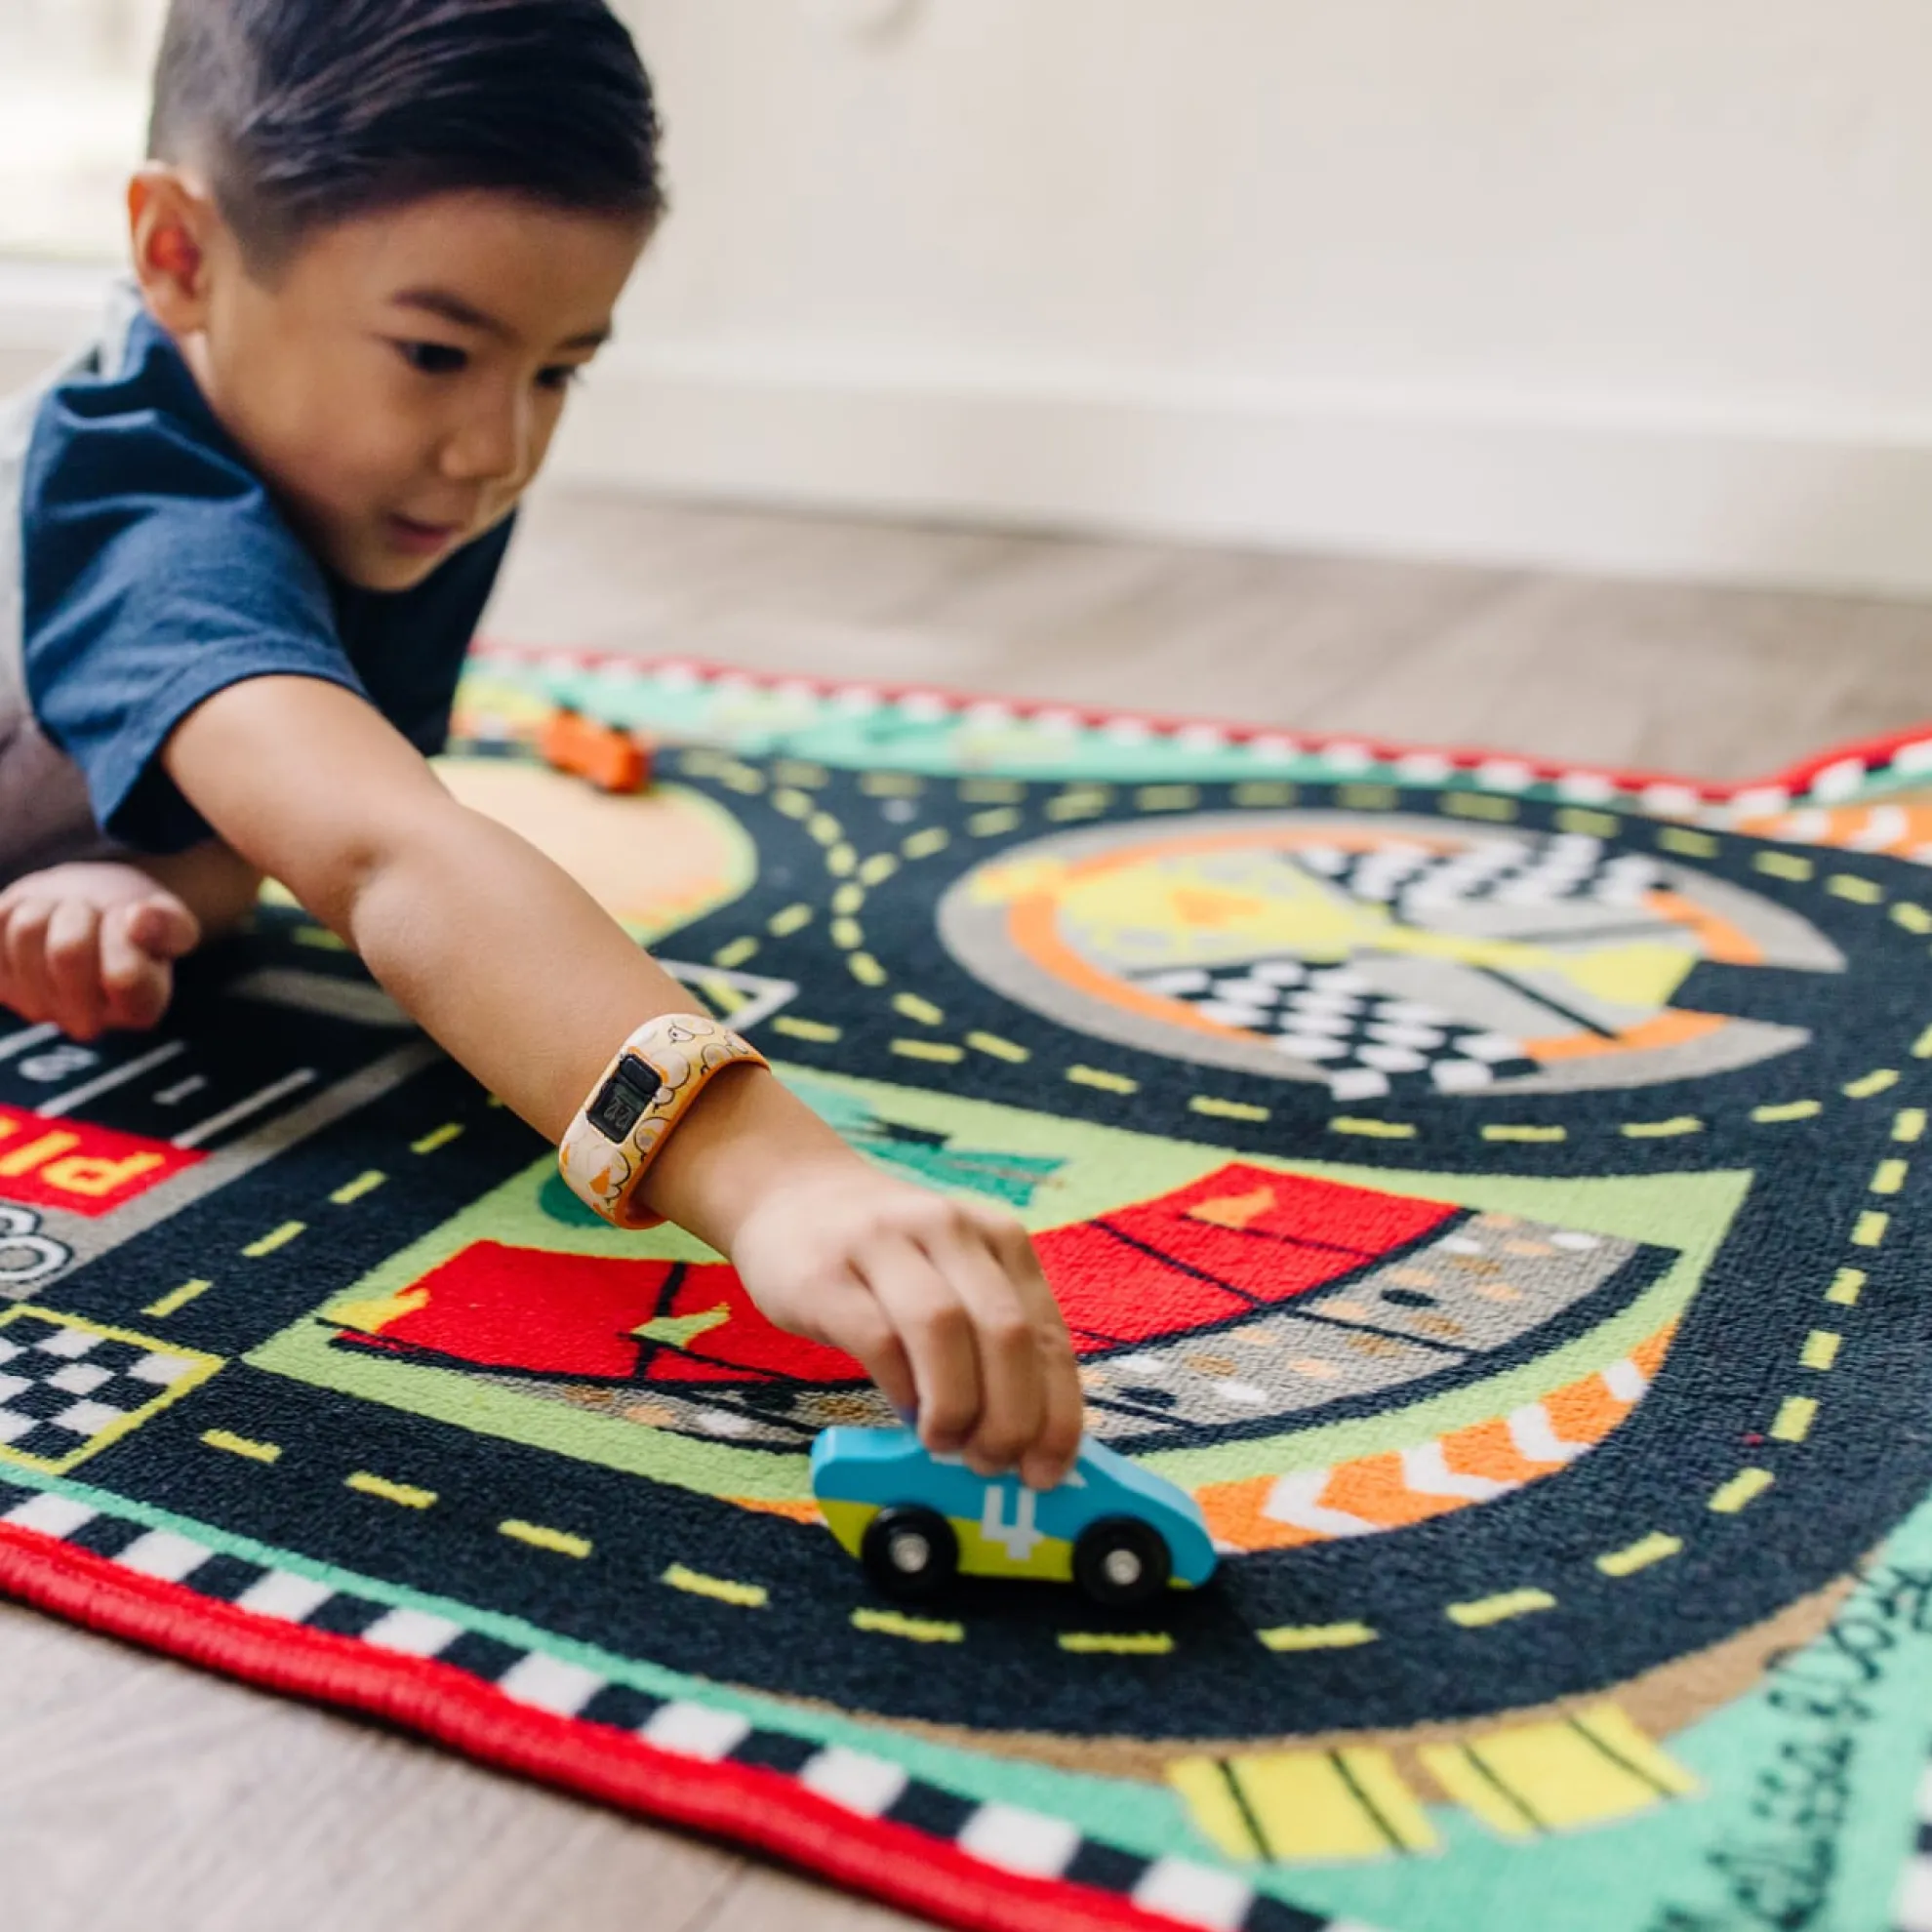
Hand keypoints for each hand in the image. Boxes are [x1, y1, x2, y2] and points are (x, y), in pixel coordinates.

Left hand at [0, 862, 200, 1040]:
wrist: (87, 914)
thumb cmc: (131, 920)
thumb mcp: (168, 917)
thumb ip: (170, 924)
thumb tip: (139, 920)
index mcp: (139, 1009)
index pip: (123, 976)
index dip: (125, 934)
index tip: (131, 919)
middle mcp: (85, 1020)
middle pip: (68, 950)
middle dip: (82, 913)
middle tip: (94, 913)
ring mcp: (34, 1003)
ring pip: (27, 929)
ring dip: (48, 906)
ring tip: (65, 915)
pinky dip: (15, 906)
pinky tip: (38, 921)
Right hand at [728, 1162, 1083, 1490]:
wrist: (792, 1194)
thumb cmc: (886, 1259)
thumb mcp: (954, 1279)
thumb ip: (990, 1343)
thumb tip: (1025, 1444)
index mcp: (1000, 1240)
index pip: (1048, 1337)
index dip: (1056, 1416)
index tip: (1046, 1473)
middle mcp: (950, 1231)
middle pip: (1006, 1332)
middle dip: (1010, 1417)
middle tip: (990, 1463)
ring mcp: (885, 1244)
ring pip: (945, 1329)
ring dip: (955, 1405)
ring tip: (943, 1441)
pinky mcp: (826, 1273)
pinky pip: (877, 1338)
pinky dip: (900, 1389)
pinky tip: (902, 1413)